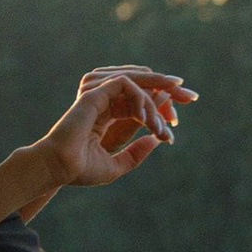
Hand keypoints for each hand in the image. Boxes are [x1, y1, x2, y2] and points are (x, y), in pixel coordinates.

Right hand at [44, 64, 194, 188]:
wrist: (59, 168)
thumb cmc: (80, 170)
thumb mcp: (117, 164)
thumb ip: (137, 153)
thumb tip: (158, 141)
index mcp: (105, 114)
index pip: (139, 101)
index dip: (160, 108)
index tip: (174, 125)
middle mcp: (103, 100)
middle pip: (143, 85)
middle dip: (168, 90)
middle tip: (191, 97)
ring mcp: (98, 94)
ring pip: (138, 81)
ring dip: (157, 99)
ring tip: (165, 123)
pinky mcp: (95, 92)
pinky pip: (127, 84)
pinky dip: (142, 98)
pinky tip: (147, 119)